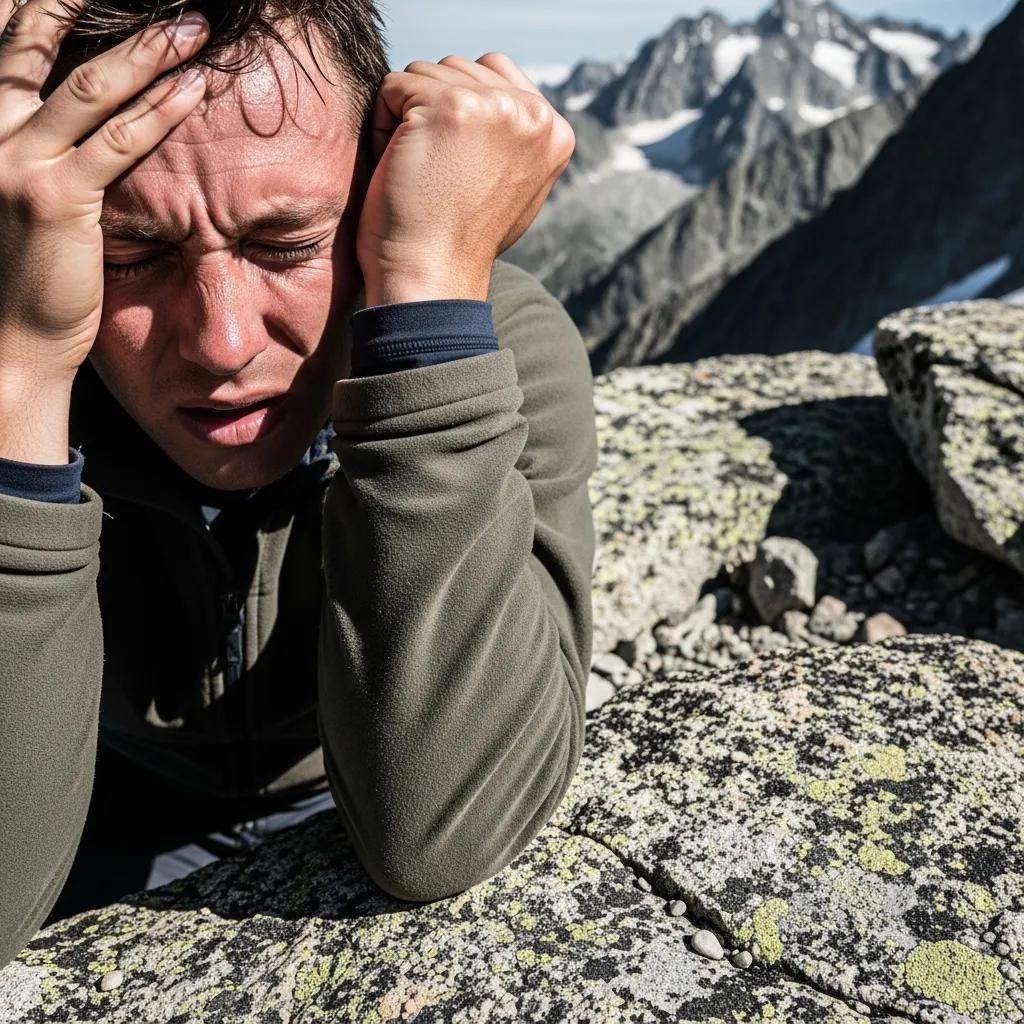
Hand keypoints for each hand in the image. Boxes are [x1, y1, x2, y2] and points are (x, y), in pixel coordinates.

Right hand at [0, 0, 208, 391]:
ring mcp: (16, 162)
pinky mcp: (57, 199)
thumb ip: (35, 144)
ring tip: (193, 25)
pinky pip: (118, 144)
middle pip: (34, 40)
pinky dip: (159, 112)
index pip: (2, 41)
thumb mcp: (13, 191)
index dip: (40, 6)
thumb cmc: (17, 270)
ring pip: (86, 85)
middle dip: (83, 3)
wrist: (6, 341)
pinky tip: (193, 89)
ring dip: (146, 50)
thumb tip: (71, 115)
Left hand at [356, 52, 574, 305]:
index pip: (492, 73)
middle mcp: (534, 113)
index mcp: (554, 130)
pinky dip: (384, 128)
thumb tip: (497, 100)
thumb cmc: (458, 241)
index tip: (459, 171)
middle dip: (433, 114)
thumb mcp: (511, 184)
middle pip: (457, 69)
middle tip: (439, 177)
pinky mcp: (450, 107)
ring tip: (422, 174)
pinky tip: (403, 170)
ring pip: (424, 74)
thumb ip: (511, 136)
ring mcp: (495, 106)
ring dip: (407, 119)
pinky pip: (393, 87)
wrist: (433, 278)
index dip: (460, 115)